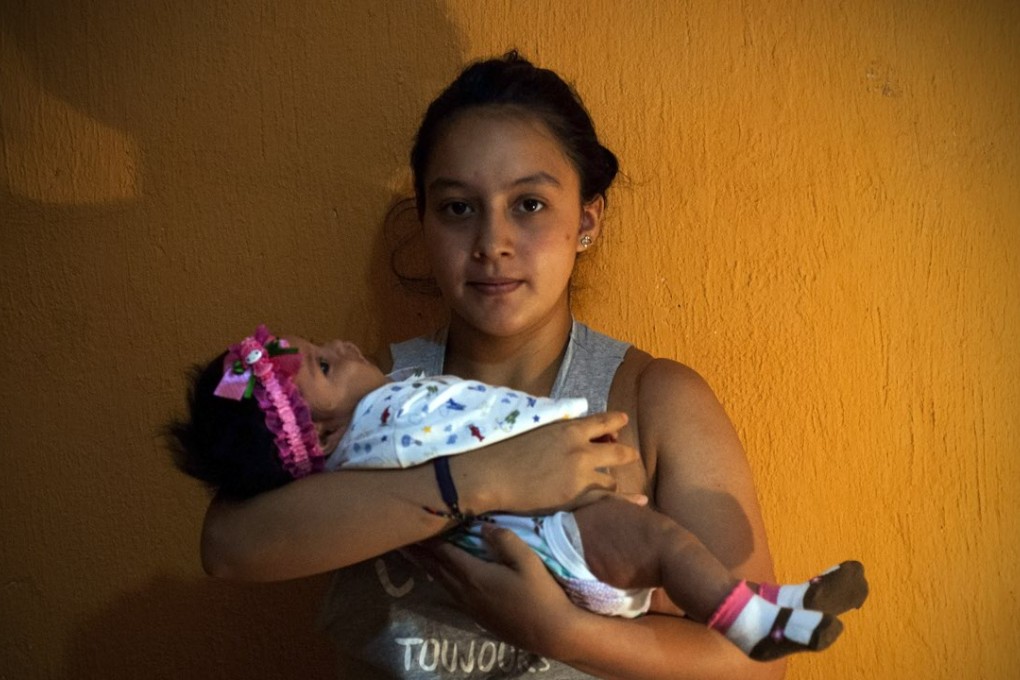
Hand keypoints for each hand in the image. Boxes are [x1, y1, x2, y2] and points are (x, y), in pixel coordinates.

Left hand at [414, 525, 581, 657]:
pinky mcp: (477, 615)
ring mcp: (470, 606)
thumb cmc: (541, 594)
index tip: (414, 525)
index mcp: (474, 575)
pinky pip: (450, 591)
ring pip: (441, 581)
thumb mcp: (527, 560)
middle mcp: (465, 591)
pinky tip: (440, 576)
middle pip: (435, 568)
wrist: (552, 632)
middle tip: (402, 538)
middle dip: (419, 552)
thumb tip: (483, 526)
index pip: (443, 552)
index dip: (428, 539)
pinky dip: (439, 578)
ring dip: (426, 566)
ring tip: (414, 555)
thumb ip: (504, 539)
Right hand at [457, 411, 639, 514]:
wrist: (489, 473)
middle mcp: (581, 451)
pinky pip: (606, 501)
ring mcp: (580, 477)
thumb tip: (570, 424)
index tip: (622, 422)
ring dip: (612, 483)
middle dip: (626, 455)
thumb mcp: (535, 426)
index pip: (604, 421)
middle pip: (618, 452)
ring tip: (617, 488)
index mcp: (570, 429)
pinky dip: (623, 502)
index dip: (617, 422)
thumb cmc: (504, 447)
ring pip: (612, 480)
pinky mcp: (574, 499)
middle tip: (629, 456)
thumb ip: (557, 426)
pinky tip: (639, 503)